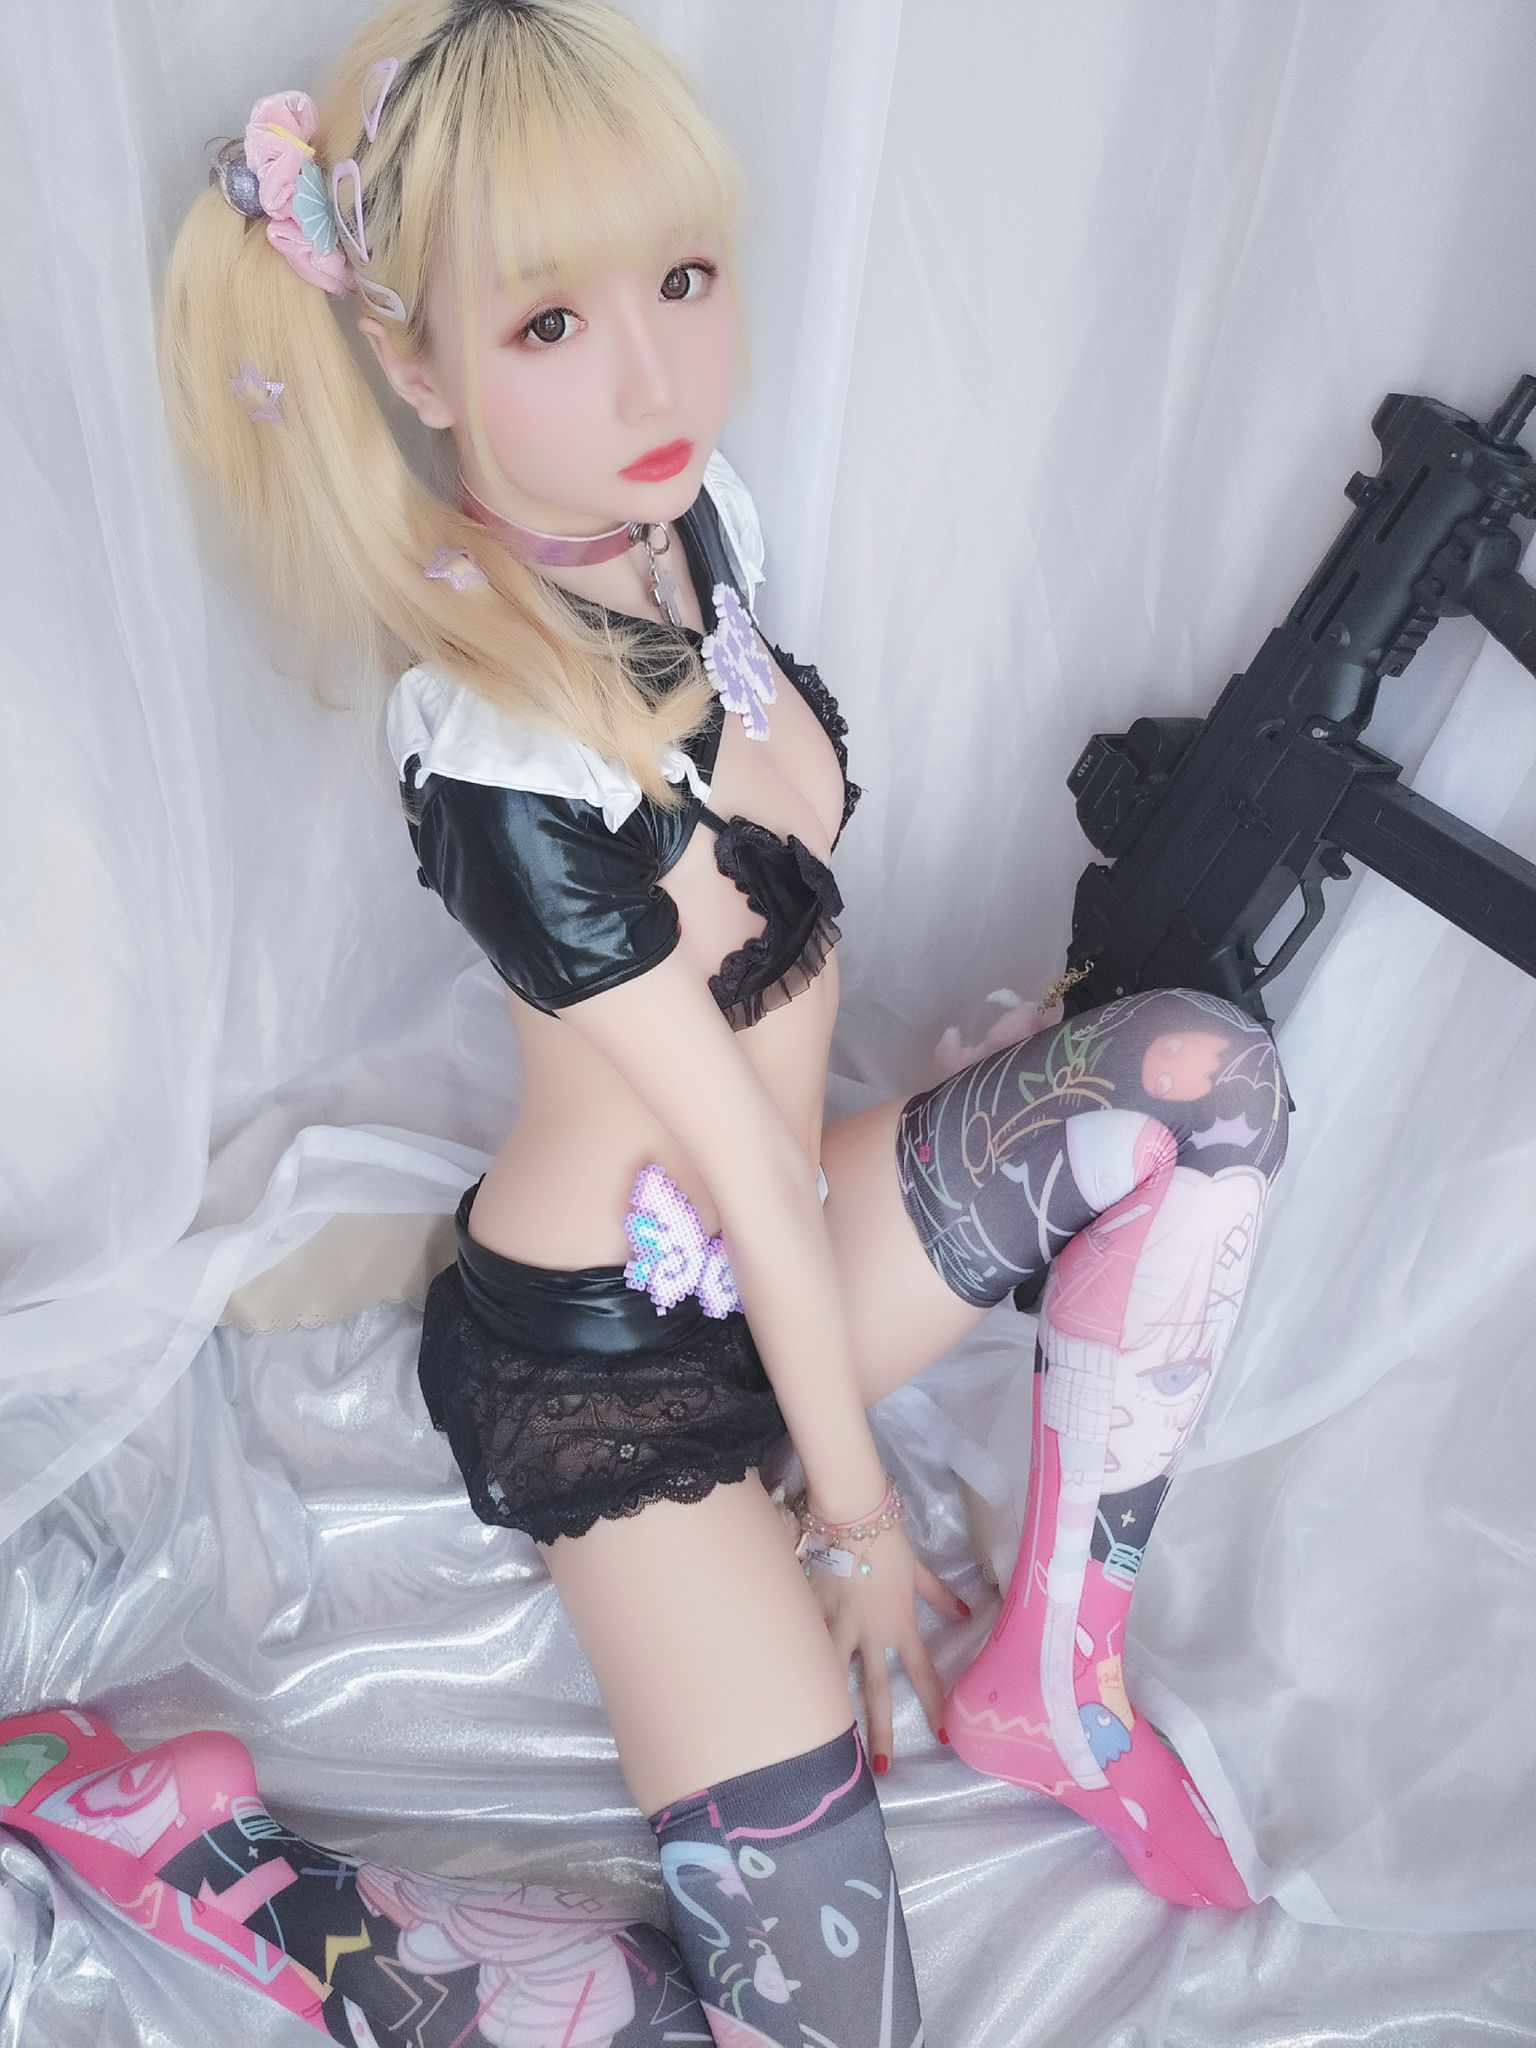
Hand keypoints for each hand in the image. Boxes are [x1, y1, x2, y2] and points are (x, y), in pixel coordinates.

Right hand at [807, 1521, 970, 1770]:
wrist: (851, 1517)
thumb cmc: (888, 1543)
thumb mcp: (918, 1572)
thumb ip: (938, 1596)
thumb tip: (965, 1613)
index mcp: (899, 1624)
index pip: (922, 1671)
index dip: (934, 1703)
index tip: (942, 1735)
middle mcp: (869, 1634)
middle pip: (877, 1690)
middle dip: (881, 1730)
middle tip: (883, 1768)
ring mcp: (836, 1627)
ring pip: (834, 1678)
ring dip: (832, 1712)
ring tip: (826, 1744)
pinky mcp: (810, 1614)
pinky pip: (805, 1648)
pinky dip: (798, 1671)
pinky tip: (785, 1696)